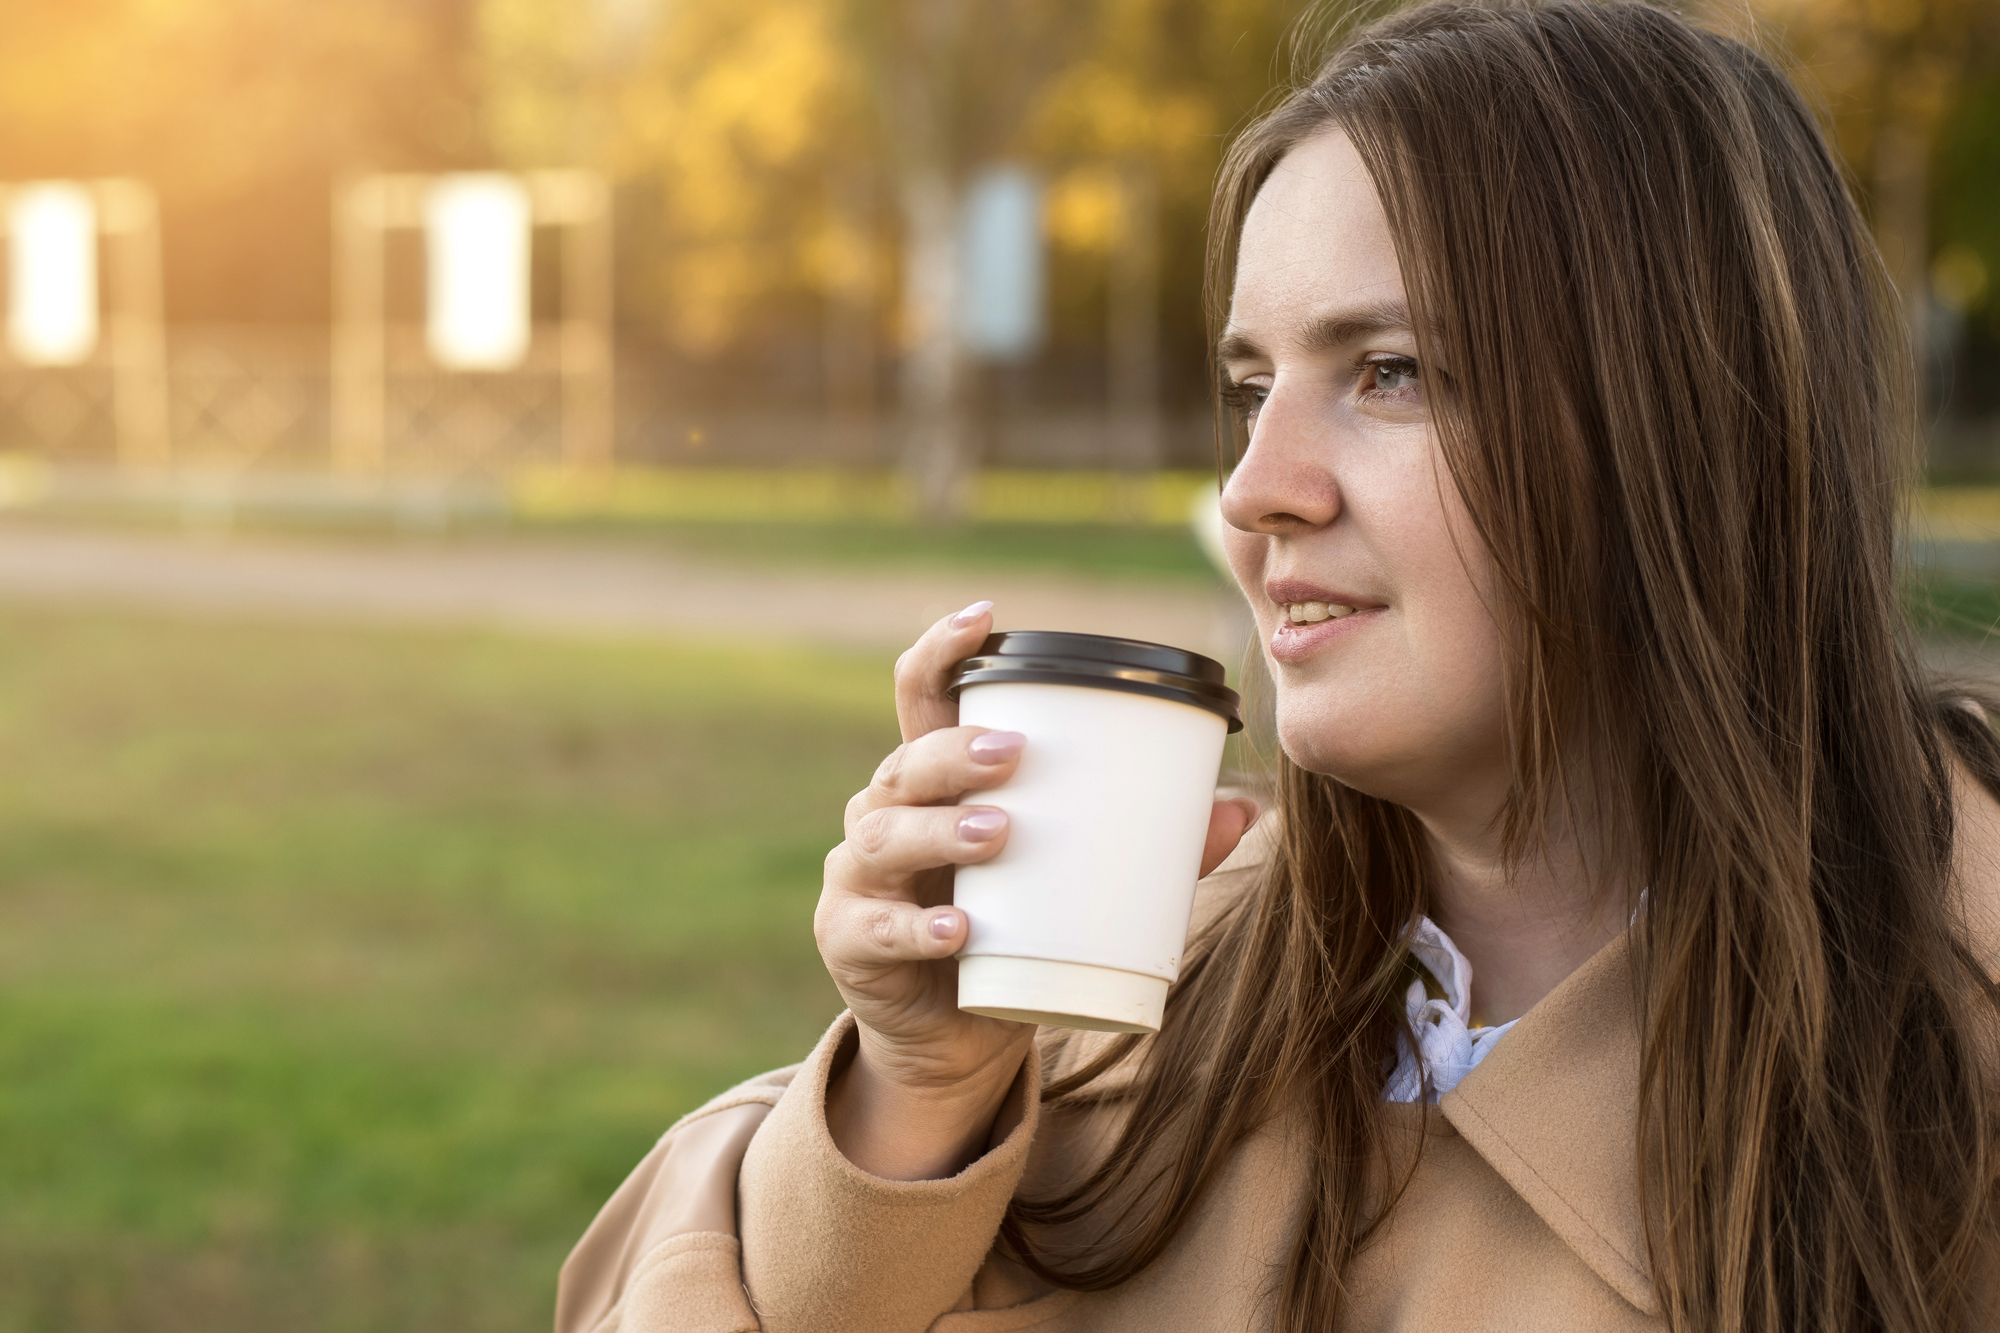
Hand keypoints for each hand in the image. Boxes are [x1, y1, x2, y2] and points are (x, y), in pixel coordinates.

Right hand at [815, 601, 1259, 1178]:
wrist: (955, 1035)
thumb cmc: (1013, 931)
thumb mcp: (1071, 881)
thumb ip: (1145, 847)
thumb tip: (1239, 810)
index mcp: (936, 780)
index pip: (923, 697)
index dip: (941, 650)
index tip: (984, 617)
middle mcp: (885, 814)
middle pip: (905, 762)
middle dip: (955, 751)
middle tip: (1015, 752)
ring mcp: (860, 878)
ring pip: (885, 835)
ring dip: (939, 830)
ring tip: (1000, 833)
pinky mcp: (850, 942)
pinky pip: (875, 928)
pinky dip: (917, 929)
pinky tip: (957, 931)